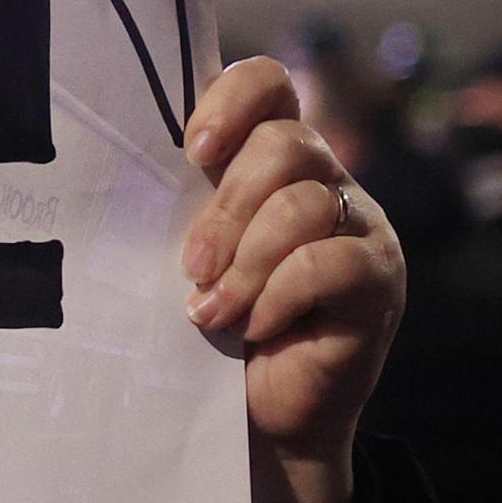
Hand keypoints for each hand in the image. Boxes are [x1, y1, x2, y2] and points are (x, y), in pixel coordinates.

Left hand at [179, 57, 407, 502]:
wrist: (259, 417)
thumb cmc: (212, 328)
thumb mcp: (191, 256)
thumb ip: (182, 206)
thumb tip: (122, 172)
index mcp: (274, 158)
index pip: (270, 84)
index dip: (233, 101)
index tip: (193, 151)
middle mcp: (326, 179)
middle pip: (286, 143)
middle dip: (227, 208)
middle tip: (192, 267)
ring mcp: (360, 226)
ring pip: (304, 204)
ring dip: (246, 261)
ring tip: (212, 310)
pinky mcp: (379, 278)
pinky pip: (330, 263)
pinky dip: (280, 295)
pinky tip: (255, 327)